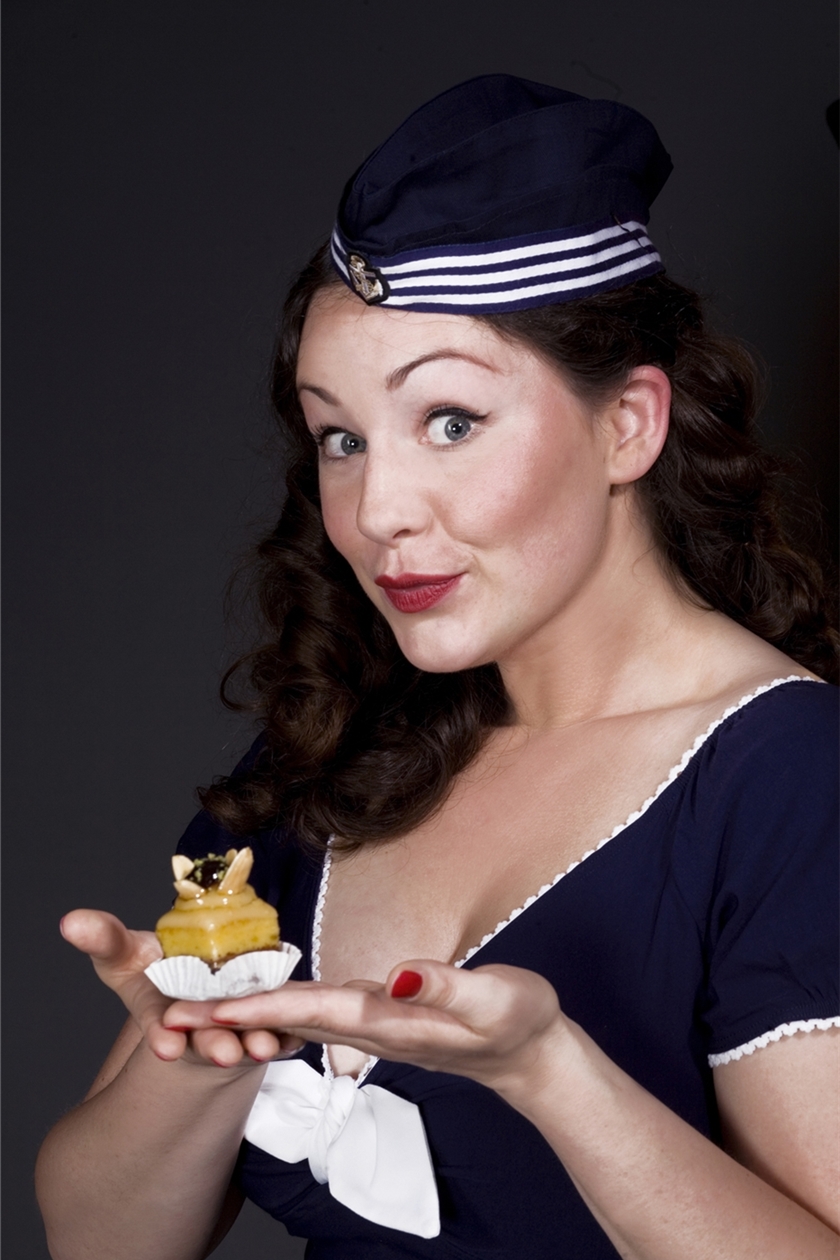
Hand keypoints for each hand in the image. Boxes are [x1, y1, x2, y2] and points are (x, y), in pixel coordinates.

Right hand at [60, 910, 302, 1067]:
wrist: (199, 981)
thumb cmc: (157, 970)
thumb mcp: (127, 953)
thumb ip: (104, 939)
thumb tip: (70, 921)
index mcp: (165, 1015)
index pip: (162, 1029)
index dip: (163, 1036)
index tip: (167, 1046)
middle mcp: (199, 1028)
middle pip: (206, 1040)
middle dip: (214, 1047)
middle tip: (225, 1053)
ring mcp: (233, 1029)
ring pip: (245, 1040)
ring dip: (254, 1044)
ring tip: (263, 1047)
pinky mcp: (265, 1025)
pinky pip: (281, 1031)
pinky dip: (287, 1035)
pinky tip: (298, 1035)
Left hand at [164, 960, 568, 1094]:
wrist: (532, 1057)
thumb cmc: (518, 1024)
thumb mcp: (493, 999)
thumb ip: (445, 987)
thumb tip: (395, 976)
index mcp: (387, 1020)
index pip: (307, 1011)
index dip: (253, 1008)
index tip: (201, 1013)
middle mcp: (369, 1026)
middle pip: (286, 1020)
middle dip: (228, 1020)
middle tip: (168, 1019)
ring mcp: (372, 1026)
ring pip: (297, 1018)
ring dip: (247, 1016)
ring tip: (197, 1010)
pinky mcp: (380, 1018)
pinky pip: (319, 1014)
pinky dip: (281, 1008)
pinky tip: (263, 1002)